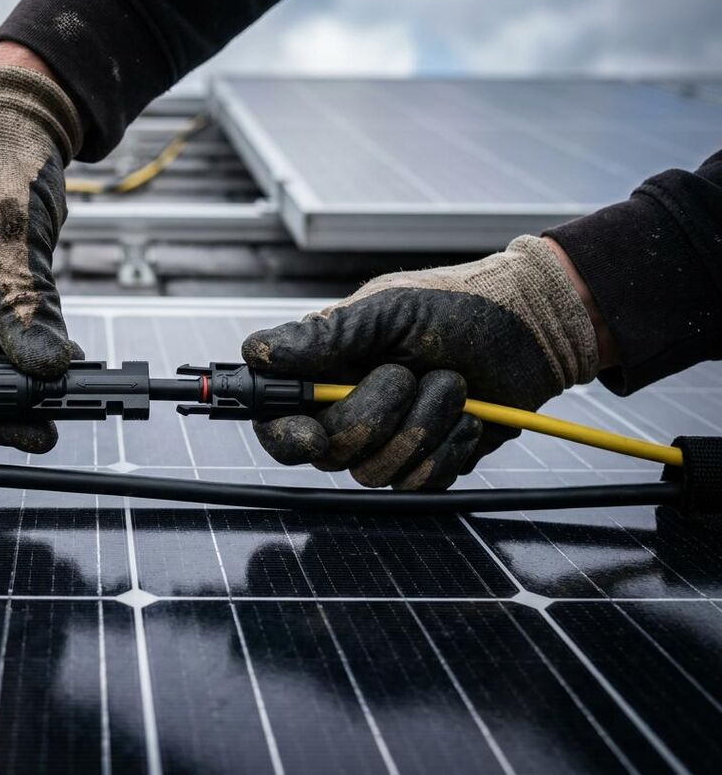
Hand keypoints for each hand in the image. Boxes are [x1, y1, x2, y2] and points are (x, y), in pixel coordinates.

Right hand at [241, 236, 600, 488]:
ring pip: (374, 473)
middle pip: (328, 451)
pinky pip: (419, 484)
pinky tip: (467, 416)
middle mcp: (347, 409)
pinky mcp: (425, 463)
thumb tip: (257, 352)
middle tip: (408, 373)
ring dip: (422, 426)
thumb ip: (325, 334)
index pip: (275, 418)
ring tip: (451, 385)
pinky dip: (449, 448)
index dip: (285, 435)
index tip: (313, 435)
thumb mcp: (389, 309)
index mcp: (325, 369)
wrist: (533, 331)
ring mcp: (387, 441)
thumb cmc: (459, 306)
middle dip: (375, 414)